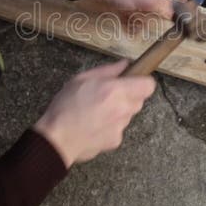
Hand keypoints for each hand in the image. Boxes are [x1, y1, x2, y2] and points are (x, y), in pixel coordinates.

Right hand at [33, 60, 155, 167]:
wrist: (57, 139)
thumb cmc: (65, 107)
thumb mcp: (82, 79)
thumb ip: (107, 70)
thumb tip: (124, 65)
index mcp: (115, 91)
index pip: (149, 85)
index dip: (142, 81)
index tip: (132, 80)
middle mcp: (122, 109)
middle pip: (139, 100)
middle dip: (129, 96)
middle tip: (109, 95)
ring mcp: (121, 126)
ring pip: (129, 114)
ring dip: (119, 110)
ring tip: (97, 111)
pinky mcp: (116, 140)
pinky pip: (119, 128)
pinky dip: (111, 125)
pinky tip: (94, 124)